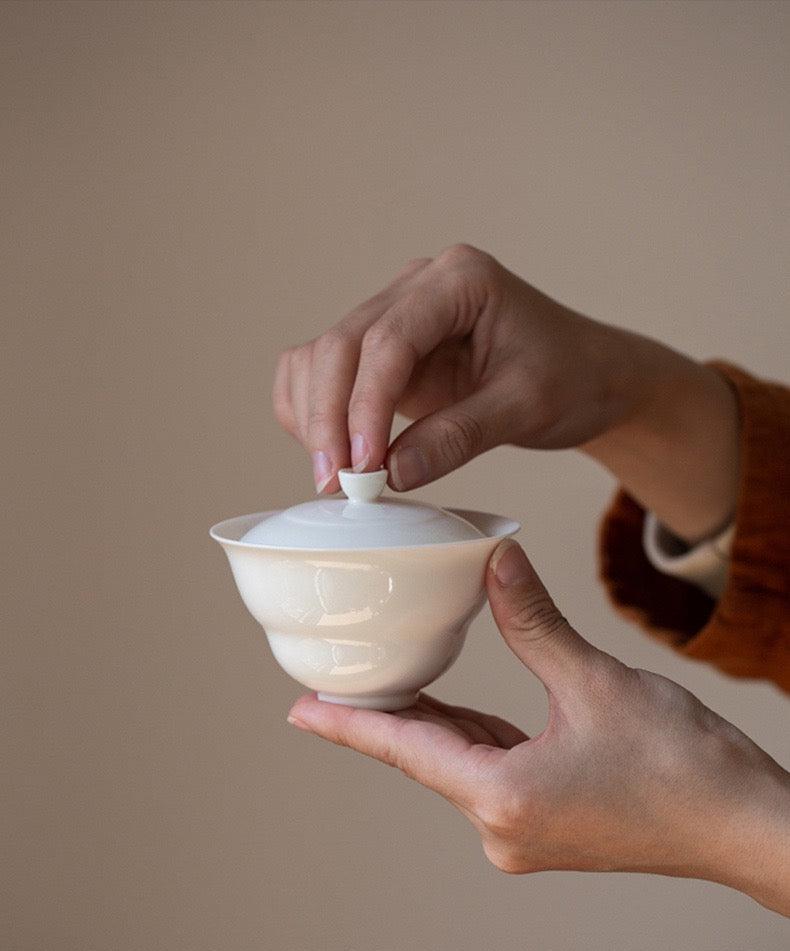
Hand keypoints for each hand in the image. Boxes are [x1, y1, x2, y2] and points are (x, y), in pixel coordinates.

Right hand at [273, 245, 739, 541]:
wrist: (588, 375)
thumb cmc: (571, 379)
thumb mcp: (526, 408)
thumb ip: (458, 437)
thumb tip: (389, 475)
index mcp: (460, 280)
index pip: (389, 339)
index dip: (366, 406)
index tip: (365, 468)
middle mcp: (417, 288)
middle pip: (341, 345)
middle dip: (329, 417)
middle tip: (335, 483)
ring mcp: (394, 315)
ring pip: (319, 358)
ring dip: (314, 417)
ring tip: (335, 479)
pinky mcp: (383, 350)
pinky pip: (322, 372)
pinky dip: (312, 411)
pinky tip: (332, 453)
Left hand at [287, 540, 789, 914]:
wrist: (746, 827)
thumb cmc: (684, 768)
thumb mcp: (598, 682)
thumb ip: (534, 622)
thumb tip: (496, 563)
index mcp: (504, 796)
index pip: (404, 749)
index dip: (346, 725)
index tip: (298, 711)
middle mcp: (503, 825)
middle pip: (425, 754)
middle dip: (383, 716)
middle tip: (330, 685)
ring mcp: (525, 828)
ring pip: (458, 760)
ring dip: (429, 722)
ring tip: (387, 683)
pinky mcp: (547, 820)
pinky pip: (490, 769)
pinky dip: (470, 734)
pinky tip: (453, 705)